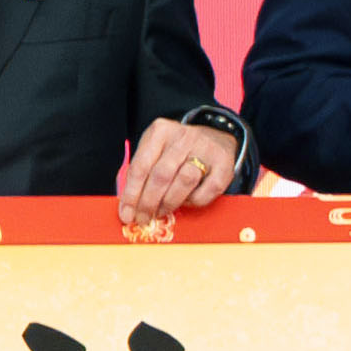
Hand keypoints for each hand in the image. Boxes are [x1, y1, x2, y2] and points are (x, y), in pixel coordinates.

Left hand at [117, 116, 236, 230]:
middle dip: (148, 203)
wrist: (215, 139)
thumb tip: (127, 205)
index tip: (126, 215)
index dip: (131, 194)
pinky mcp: (224, 164)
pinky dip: (193, 202)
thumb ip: (141, 172)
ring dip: (169, 203)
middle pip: (161, 175)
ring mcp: (205, 149)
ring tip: (161, 212)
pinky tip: (186, 202)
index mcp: (160, 131)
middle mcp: (183, 136)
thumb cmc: (177, 151)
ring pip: (184, 181)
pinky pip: (206, 191)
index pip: (140, 166)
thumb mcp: (155, 151)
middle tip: (142, 219)